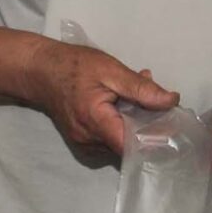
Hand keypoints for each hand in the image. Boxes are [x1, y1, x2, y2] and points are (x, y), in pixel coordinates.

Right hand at [33, 41, 176, 155]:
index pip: (132, 145)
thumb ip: (141, 89)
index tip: (172, 124)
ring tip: (138, 93)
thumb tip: (172, 101)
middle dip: (147, 124)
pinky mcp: (82, 140)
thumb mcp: (111, 71)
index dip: (154, 138)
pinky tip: (123, 102)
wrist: (39, 69)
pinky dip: (121, 122)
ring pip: (120, 140)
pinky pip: (109, 137)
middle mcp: (89, 141)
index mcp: (96, 123)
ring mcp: (84, 143)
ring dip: (135, 121)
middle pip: (128, 144)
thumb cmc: (74, 66)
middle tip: (157, 99)